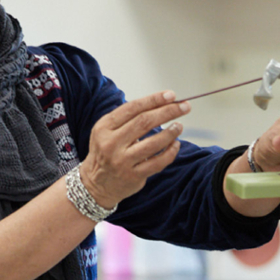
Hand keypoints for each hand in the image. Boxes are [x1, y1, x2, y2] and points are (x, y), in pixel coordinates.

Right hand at [82, 91, 190, 206]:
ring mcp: (122, 161)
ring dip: (171, 132)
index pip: (133, 108)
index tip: (171, 95)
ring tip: (179, 126)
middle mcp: (112, 143)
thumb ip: (127, 118)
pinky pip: (158, 162)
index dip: (154, 100)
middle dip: (168, 111)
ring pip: (154, 142)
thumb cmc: (106, 152)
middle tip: (184, 106)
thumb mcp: (106, 131)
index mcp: (104, 127)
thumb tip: (160, 104)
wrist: (96, 185)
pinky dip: (170, 151)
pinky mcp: (134, 176)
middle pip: (145, 122)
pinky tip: (175, 144)